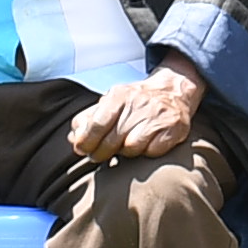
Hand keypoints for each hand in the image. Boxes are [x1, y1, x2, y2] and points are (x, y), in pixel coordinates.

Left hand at [69, 63, 204, 161]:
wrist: (173, 91)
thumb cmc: (134, 102)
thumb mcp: (110, 102)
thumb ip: (89, 119)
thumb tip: (73, 138)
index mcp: (119, 95)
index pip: (97, 124)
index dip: (86, 141)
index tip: (82, 150)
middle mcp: (139, 103)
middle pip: (112, 140)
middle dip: (101, 153)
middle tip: (99, 156)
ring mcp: (157, 116)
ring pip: (131, 148)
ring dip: (126, 152)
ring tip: (127, 144)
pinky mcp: (174, 128)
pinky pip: (152, 151)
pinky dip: (147, 152)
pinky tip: (146, 144)